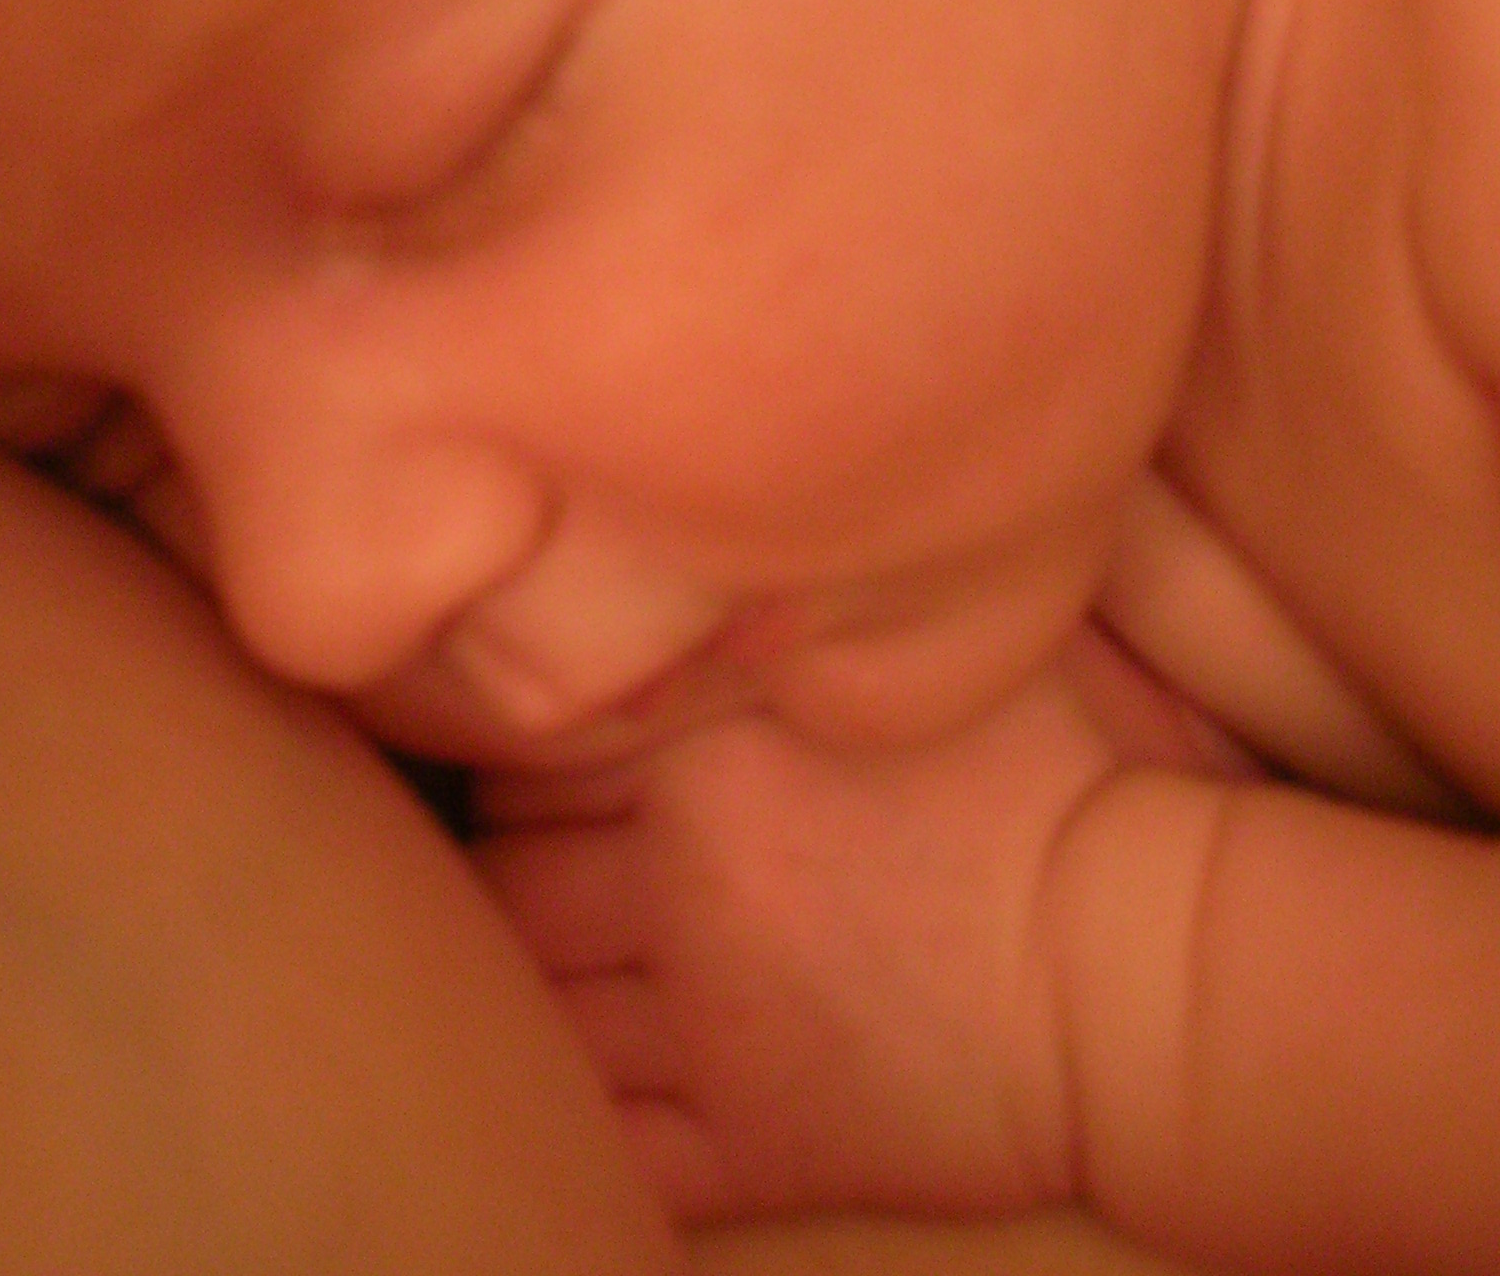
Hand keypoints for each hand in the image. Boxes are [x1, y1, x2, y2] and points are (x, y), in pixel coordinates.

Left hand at [475, 623, 1260, 1227]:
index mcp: (711, 747)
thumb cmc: (1054, 776)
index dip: (518, 741)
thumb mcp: (925, 638)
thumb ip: (798, 589)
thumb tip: (722, 511)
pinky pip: (609, 1141)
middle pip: (505, 870)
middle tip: (535, 849)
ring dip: (527, 984)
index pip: (524, 741)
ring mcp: (713, 1022)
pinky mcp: (758, 1140)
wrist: (1148, 965)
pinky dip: (571, 1115)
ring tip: (554, 954)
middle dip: (508, 856)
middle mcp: (685, 877)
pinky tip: (578, 1079)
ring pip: (531, 1009)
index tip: (533, 744)